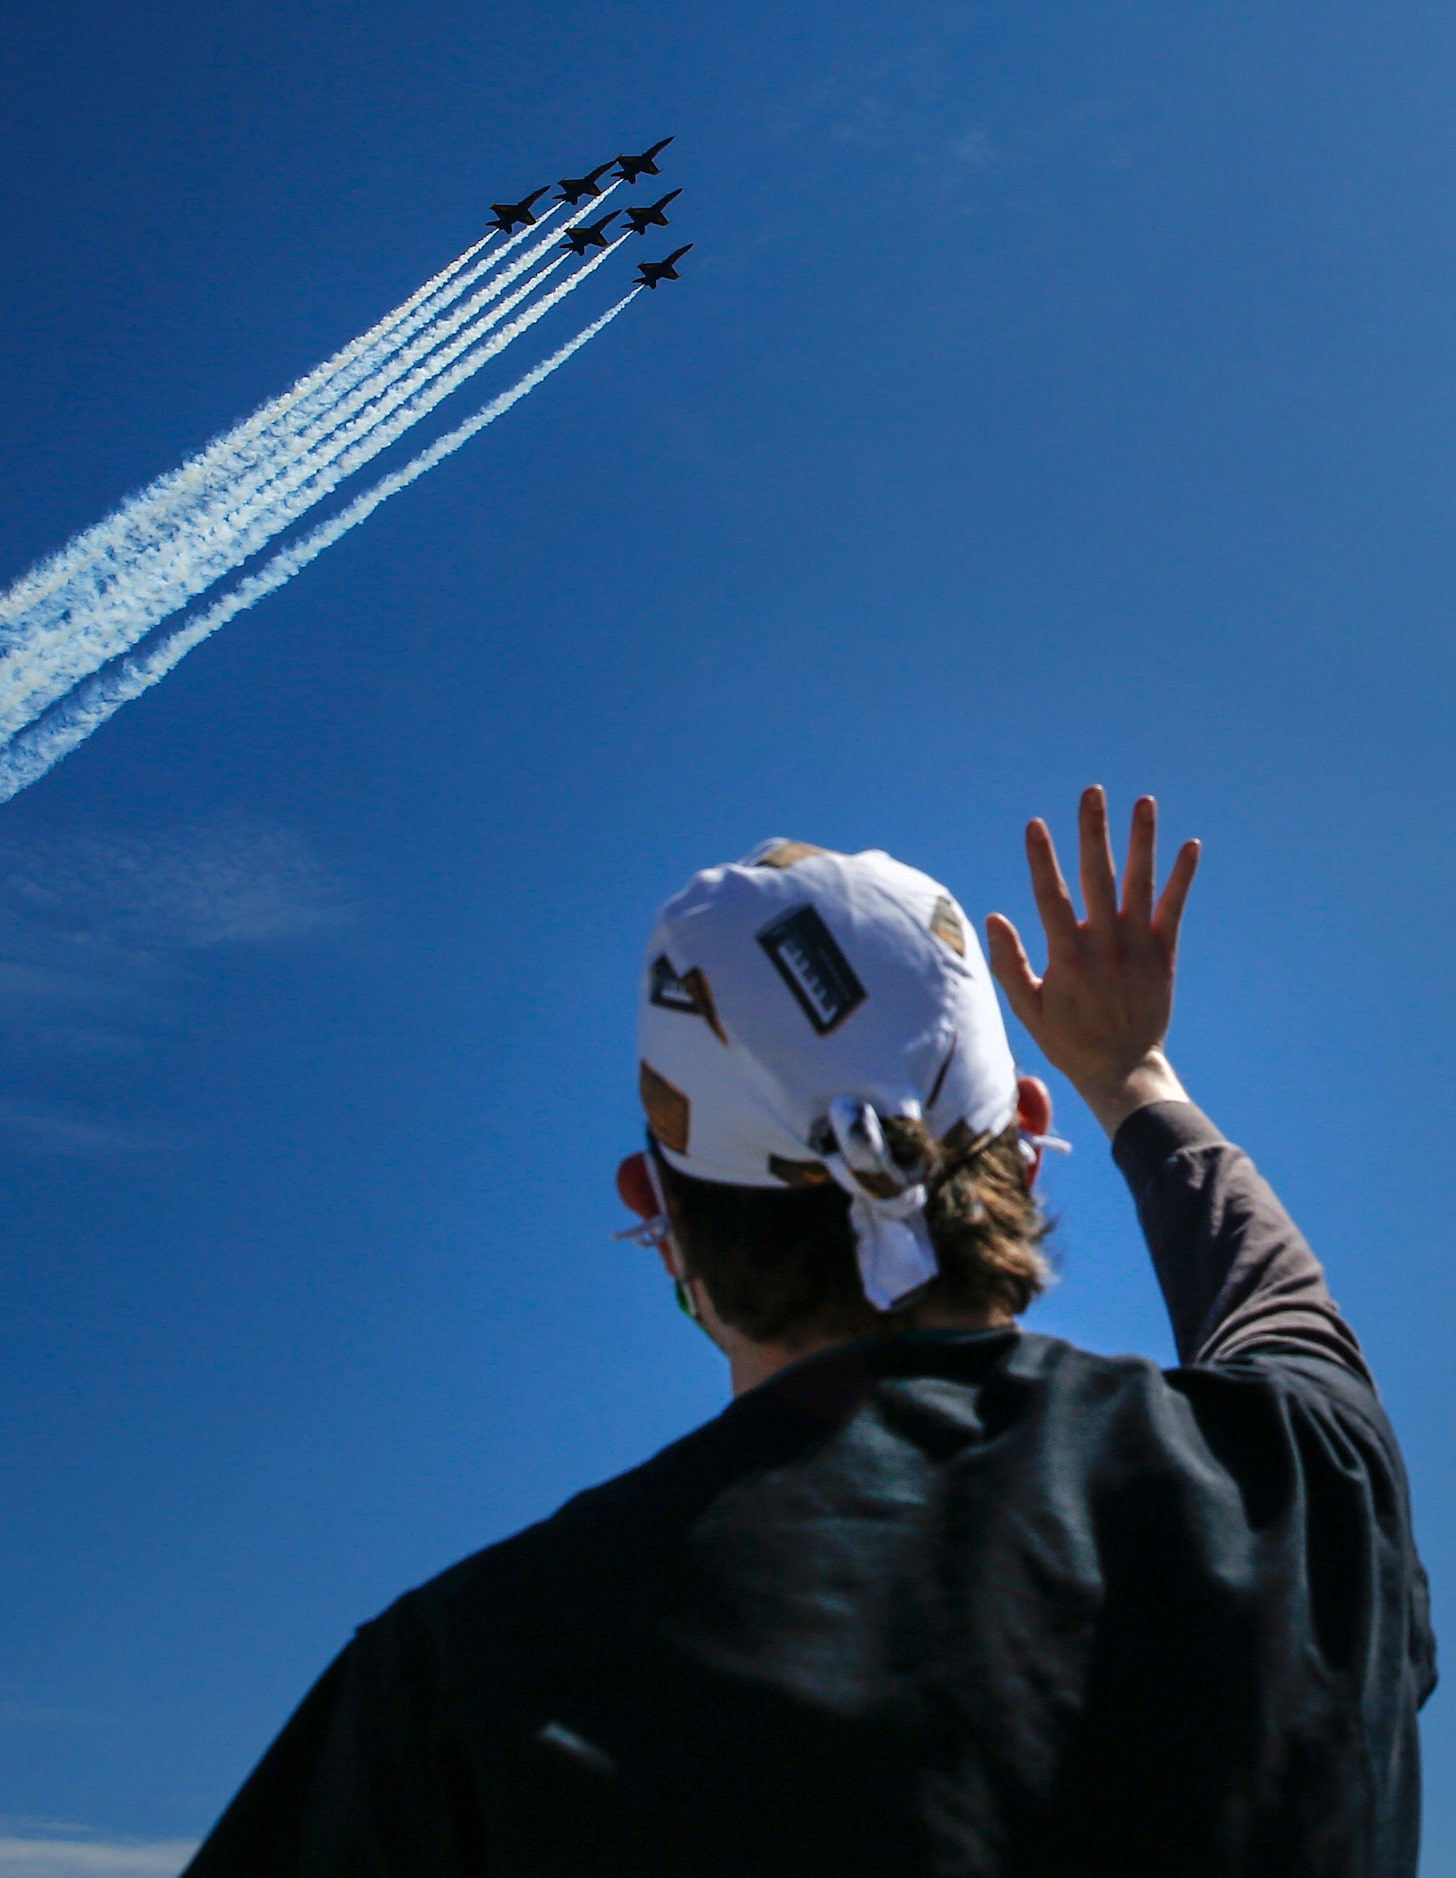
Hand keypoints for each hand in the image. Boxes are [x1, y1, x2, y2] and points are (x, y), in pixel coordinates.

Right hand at [986, 788, 1200, 1136]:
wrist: (1123, 1069)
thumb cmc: (1068, 1040)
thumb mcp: (1028, 1009)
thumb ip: (1010, 963)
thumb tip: (994, 917)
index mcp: (1068, 956)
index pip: (1050, 896)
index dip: (1041, 859)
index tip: (1035, 824)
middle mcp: (1106, 944)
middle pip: (1097, 876)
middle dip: (1094, 832)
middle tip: (1093, 792)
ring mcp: (1138, 946)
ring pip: (1140, 883)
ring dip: (1142, 840)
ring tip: (1144, 802)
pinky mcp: (1164, 954)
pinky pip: (1174, 907)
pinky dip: (1182, 876)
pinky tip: (1189, 844)